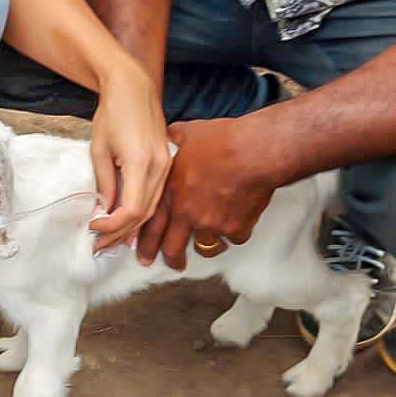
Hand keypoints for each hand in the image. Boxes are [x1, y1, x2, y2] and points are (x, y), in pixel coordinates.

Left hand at [87, 64, 171, 250]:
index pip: (132, 209)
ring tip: (112, 242)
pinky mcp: (168, 163)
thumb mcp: (99, 149)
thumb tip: (104, 212)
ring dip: (132, 227)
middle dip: (120, 233)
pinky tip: (131, 226)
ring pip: (153, 208)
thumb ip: (104, 183)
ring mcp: (168, 165)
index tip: (94, 227)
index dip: (113, 225)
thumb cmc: (112, 114)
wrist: (133, 88)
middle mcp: (160, 166)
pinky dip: (143, 213)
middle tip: (99, 246)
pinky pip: (158, 196)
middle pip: (144, 214)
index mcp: (141, 162)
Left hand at [137, 116, 275, 269]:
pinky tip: (236, 223)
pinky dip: (234, 233)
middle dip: (172, 259)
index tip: (142, 253)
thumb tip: (170, 134)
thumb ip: (174, 139)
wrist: (253, 152)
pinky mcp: (237, 228)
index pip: (151, 226)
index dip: (145, 242)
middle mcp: (189, 214)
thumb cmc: (221, 141)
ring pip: (205, 247)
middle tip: (173, 263)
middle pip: (174, 248)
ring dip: (205, 246)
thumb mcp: (187, 133)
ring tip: (208, 242)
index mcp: (172, 194)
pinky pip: (234, 238)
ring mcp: (213, 224)